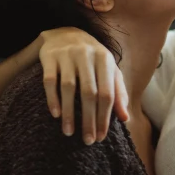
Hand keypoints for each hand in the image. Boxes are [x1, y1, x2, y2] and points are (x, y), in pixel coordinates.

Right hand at [38, 27, 128, 144]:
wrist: (65, 33)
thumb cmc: (92, 59)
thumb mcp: (109, 70)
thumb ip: (118, 92)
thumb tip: (125, 118)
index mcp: (105, 59)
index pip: (107, 92)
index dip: (105, 116)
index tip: (101, 136)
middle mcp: (87, 55)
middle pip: (89, 92)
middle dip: (89, 119)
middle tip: (88, 140)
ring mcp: (67, 55)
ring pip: (68, 88)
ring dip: (69, 113)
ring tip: (69, 132)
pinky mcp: (50, 57)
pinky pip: (49, 81)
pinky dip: (52, 98)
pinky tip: (55, 115)